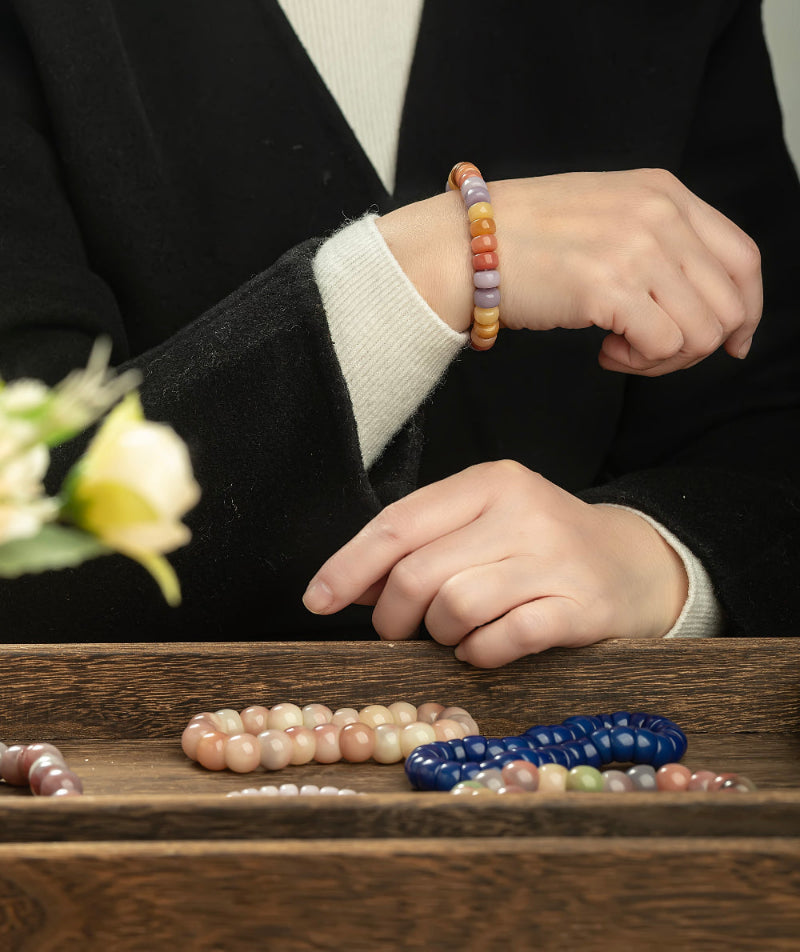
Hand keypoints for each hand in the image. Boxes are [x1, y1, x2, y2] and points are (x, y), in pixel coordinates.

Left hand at [302, 460, 688, 666]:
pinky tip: (484, 649)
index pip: (398, 523)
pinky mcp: (581, 607)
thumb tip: (347, 585)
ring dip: (439, 636)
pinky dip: (478, 654)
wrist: (639, 564)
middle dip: (393, 616)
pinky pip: (501, 640)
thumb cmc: (542, 545)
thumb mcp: (485, 522)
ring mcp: (555, 559)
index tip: (317, 599)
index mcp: (490, 482)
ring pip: (454, 608)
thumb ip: (423, 544)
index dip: (348, 566)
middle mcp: (522, 512)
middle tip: (400, 632)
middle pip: (417, 573)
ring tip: (455, 635)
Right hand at [376, 168, 761, 375]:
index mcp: (665, 191)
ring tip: (623, 349)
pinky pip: (664, 345)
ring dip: (666, 357)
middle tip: (653, 352)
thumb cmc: (524, 235)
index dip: (747, 309)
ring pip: (702, 331)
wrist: (464, 244)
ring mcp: (637, 248)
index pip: (743, 257)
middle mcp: (659, 214)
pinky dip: (640, 362)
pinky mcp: (611, 287)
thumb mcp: (608, 209)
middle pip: (729, 303)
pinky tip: (606, 351)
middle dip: (701, 345)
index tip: (733, 341)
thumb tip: (707, 298)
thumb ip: (661, 237)